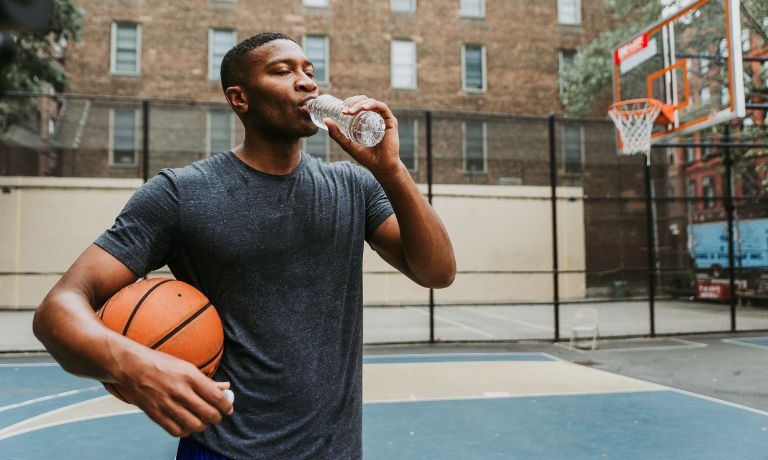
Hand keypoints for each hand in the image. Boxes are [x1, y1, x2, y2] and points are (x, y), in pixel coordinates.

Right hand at [112, 347, 233, 436]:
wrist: (132, 367)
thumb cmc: (161, 364)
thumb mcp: (186, 366)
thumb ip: (206, 380)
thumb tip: (226, 387)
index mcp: (190, 376)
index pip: (216, 397)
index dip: (226, 406)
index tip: (228, 408)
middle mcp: (180, 391)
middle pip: (209, 413)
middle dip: (218, 417)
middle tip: (218, 416)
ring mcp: (167, 404)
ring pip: (195, 425)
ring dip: (203, 425)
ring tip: (203, 420)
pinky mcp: (156, 414)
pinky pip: (177, 431)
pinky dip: (186, 431)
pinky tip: (187, 424)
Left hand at [324, 95, 403, 177]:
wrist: (380, 166)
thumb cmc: (366, 157)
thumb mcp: (348, 144)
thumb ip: (337, 134)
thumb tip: (325, 120)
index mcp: (367, 120)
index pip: (359, 105)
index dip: (350, 103)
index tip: (342, 109)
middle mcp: (376, 117)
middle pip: (365, 101)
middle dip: (354, 101)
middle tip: (345, 109)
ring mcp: (384, 119)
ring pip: (372, 102)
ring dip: (360, 103)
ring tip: (351, 110)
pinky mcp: (391, 122)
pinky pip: (382, 107)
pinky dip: (372, 105)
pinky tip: (363, 108)